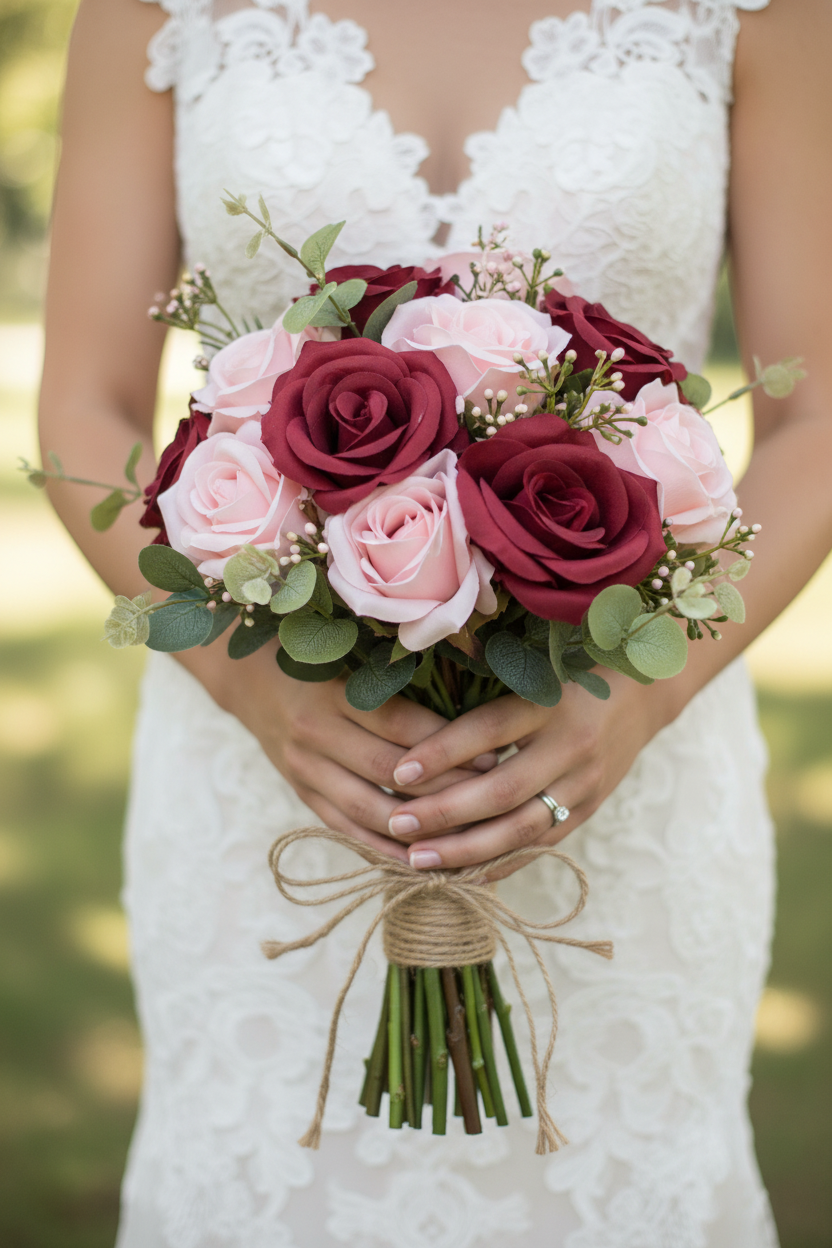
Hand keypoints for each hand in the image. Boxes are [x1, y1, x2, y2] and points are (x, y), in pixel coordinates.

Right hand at [177, 640, 495, 861]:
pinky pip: (347, 830)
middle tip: (492, 801)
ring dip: (418, 829)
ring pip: (368, 810)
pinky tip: (422, 861)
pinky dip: (384, 849)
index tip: (494, 755)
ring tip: (466, 839)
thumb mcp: (353, 657)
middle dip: (444, 790)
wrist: (249, 679)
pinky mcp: (302, 794)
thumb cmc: (319, 660)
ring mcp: (304, 769)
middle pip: (389, 771)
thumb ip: (401, 675)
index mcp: (335, 691)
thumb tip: (472, 688)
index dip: (448, 743)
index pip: (400, 724)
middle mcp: (315, 732)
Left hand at [385, 673, 677, 875]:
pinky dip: (498, 863)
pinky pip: (539, 845)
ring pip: (521, 828)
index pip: (490, 729)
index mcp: (550, 700)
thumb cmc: (568, 672)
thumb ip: (484, 689)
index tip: (398, 772)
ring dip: (466, 849)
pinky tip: (458, 874)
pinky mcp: (588, 810)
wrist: (643, 694)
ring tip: (416, 858)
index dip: (443, 751)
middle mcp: (571, 745)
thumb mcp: (534, 668)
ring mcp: (584, 784)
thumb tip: (412, 716)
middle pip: (503, 789)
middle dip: (445, 812)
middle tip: (397, 823)